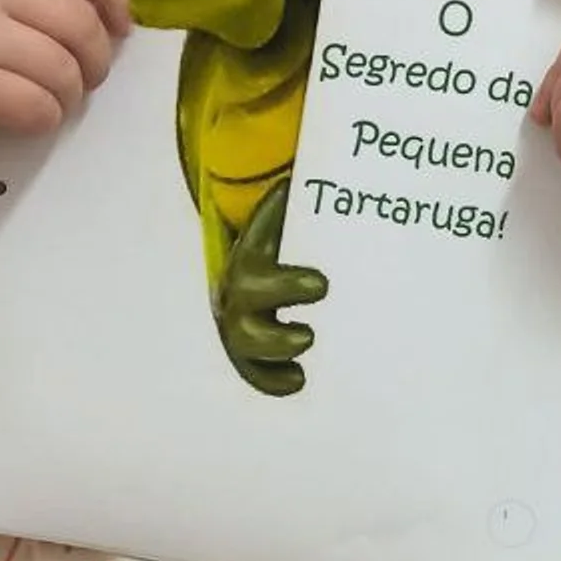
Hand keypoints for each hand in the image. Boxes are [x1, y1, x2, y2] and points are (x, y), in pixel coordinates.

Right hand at [0, 0, 129, 151]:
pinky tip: (32, 116)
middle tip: (89, 75)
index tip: (121, 22)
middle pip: (77, 18)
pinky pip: (38, 105)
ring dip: (72, 93)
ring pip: (63, 67)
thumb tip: (107, 8)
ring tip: (56, 98)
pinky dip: (46, 118)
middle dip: (99, 56)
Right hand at [214, 181, 325, 397]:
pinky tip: (298, 381)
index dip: (286, 285)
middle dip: (277, 333)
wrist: (254, 263)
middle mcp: (239, 298)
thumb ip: (290, 206)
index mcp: (247, 263)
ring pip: (246, 348)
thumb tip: (301, 179)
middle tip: (311, 333)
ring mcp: (241, 327)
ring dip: (275, 353)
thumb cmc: (282, 240)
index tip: (322, 287)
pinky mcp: (251, 352)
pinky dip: (272, 380)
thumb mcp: (283, 220)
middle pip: (246, 319)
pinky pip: (255, 372)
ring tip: (307, 343)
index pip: (257, 275)